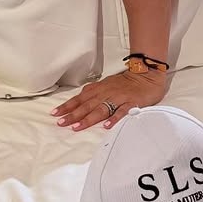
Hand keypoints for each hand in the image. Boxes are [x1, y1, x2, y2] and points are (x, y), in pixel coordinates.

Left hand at [51, 67, 169, 131]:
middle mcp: (106, 93)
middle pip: (87, 105)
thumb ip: (93, 92)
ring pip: (100, 109)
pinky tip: (106, 126)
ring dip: (88, 119)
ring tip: (77, 127)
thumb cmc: (125, 82)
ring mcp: (118, 98)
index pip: (79, 98)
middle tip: (61, 123)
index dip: (67, 106)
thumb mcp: (105, 84)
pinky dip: (113, 119)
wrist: (146, 74)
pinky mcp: (131, 103)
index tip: (55, 114)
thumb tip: (78, 100)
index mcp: (99, 89)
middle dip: (72, 115)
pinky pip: (121, 112)